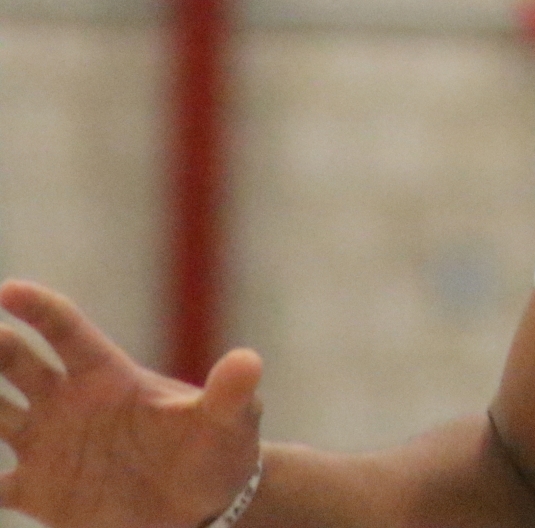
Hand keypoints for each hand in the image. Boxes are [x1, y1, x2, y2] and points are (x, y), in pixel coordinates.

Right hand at [0, 280, 262, 527]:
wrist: (207, 504)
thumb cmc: (220, 451)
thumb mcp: (229, 421)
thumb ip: (230, 393)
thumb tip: (249, 361)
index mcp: (109, 376)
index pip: (66, 331)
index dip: (39, 309)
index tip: (8, 291)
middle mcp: (70, 402)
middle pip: (15, 362)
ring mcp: (50, 443)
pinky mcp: (39, 489)